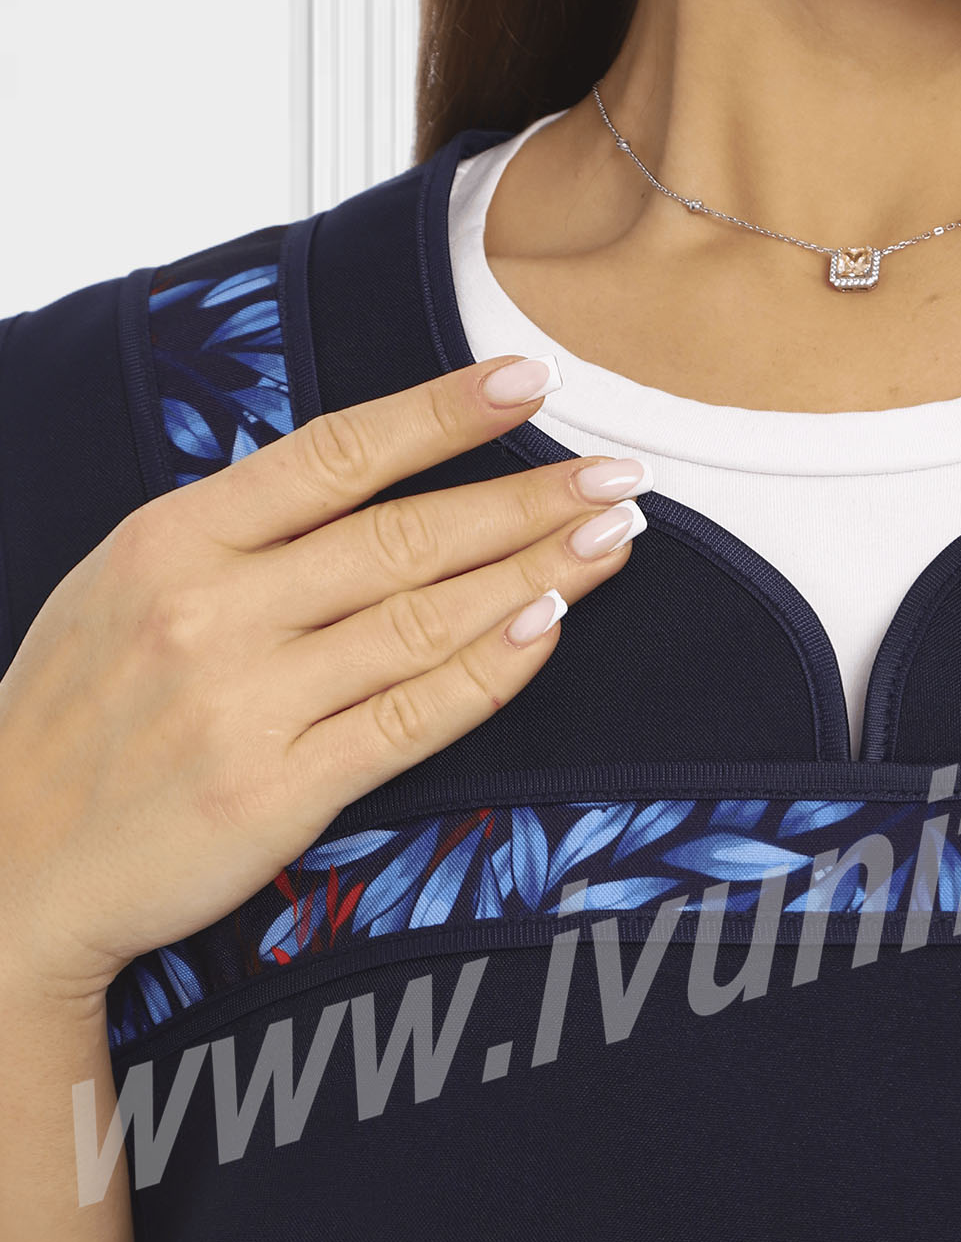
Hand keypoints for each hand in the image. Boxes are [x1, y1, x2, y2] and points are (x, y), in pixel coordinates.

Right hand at [0, 357, 647, 1006]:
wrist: (11, 861)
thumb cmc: (75, 720)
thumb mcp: (122, 587)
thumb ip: (233, 535)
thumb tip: (359, 481)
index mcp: (173, 540)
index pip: (336, 454)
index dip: (444, 413)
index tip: (529, 379)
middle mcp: (213, 610)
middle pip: (404, 536)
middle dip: (527, 499)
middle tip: (618, 475)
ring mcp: (249, 702)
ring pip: (424, 620)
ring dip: (536, 575)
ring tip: (612, 541)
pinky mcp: (281, 789)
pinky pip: (412, 718)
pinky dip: (490, 671)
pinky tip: (551, 629)